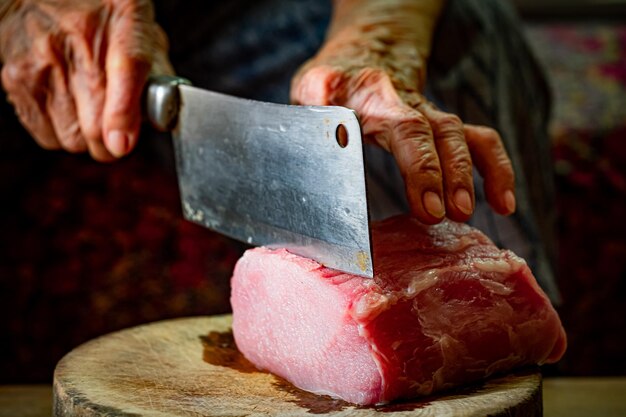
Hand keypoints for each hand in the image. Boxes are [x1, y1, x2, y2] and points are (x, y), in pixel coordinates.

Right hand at [0, 0, 172, 160]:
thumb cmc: (99, 14)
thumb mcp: (140, 27)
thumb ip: (159, 70)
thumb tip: (164, 114)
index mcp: (120, 22)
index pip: (126, 68)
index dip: (123, 115)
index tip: (122, 143)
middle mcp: (75, 42)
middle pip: (94, 127)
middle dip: (114, 141)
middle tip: (119, 130)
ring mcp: (40, 63)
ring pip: (72, 139)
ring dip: (87, 137)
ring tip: (90, 109)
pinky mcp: (16, 79)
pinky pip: (48, 137)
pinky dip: (61, 132)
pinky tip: (68, 106)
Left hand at [291, 32, 514, 223]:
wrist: (363, 55)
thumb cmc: (332, 82)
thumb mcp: (313, 86)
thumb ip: (316, 96)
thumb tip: (323, 101)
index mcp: (376, 97)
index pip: (406, 128)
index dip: (421, 167)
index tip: (428, 207)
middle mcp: (411, 104)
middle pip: (442, 133)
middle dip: (452, 176)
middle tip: (453, 215)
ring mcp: (431, 115)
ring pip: (465, 136)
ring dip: (478, 175)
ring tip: (473, 215)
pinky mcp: (442, 129)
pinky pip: (478, 142)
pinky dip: (496, 170)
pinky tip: (503, 204)